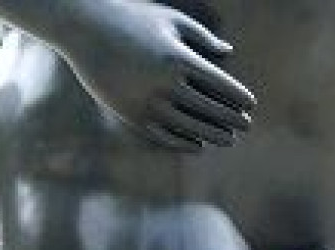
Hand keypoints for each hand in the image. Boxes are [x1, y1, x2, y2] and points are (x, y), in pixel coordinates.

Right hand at [56, 0, 255, 150]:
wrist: (83, 29)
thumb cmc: (132, 19)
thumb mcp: (170, 20)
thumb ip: (203, 37)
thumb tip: (229, 53)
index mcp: (178, 59)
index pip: (220, 85)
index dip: (239, 97)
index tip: (250, 105)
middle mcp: (164, 84)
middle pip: (209, 110)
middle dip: (232, 120)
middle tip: (246, 126)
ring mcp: (147, 102)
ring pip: (189, 127)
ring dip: (212, 136)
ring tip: (229, 139)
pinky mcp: (131, 115)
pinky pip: (164, 135)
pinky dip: (183, 143)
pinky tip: (198, 145)